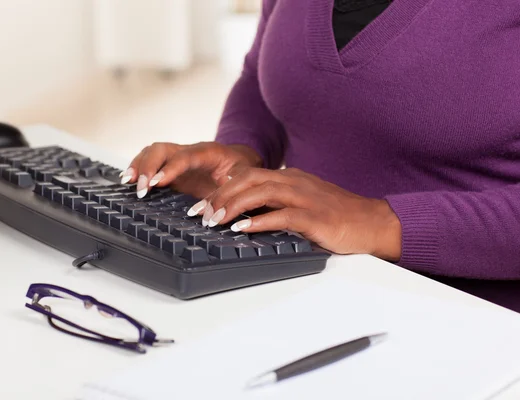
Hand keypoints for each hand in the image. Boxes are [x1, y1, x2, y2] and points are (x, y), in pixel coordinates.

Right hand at [120, 142, 261, 198]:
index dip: (170, 168)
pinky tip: (129, 182)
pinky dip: (138, 170)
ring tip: (129, 182)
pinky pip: (149, 163)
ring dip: (139, 166)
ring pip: (152, 153)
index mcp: (208, 152)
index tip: (158, 182)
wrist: (240, 163)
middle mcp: (188, 151)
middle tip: (142, 189)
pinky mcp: (170, 168)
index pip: (184, 156)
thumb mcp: (244, 178)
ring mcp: (177, 159)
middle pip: (161, 150)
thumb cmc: (242, 171)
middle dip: (148, 167)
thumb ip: (231, 189)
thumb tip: (218, 204)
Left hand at [190, 167, 401, 260]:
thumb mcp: (300, 202)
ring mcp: (304, 197)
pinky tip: (242, 230)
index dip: (220, 189)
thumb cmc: (334, 215)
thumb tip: (243, 214)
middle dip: (220, 196)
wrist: (371, 222)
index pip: (246, 176)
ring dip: (233, 206)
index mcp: (287, 177)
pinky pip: (282, 215)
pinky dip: (259, 222)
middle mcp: (293, 182)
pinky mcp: (314, 216)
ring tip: (214, 221)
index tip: (201, 205)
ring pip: (261, 193)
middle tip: (200, 214)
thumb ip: (275, 203)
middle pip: (248, 180)